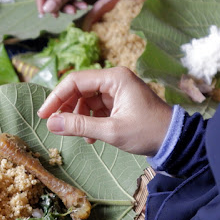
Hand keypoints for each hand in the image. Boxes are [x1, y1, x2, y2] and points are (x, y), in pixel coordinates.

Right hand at [37, 67, 172, 156]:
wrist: (175, 141)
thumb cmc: (148, 132)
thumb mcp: (111, 131)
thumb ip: (79, 126)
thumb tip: (51, 123)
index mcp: (114, 78)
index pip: (75, 81)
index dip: (56, 97)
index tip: (44, 114)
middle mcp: (114, 79)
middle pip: (79, 88)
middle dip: (66, 107)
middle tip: (55, 125)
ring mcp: (117, 90)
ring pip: (86, 99)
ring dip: (78, 116)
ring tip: (78, 134)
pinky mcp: (119, 102)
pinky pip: (96, 107)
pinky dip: (89, 120)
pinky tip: (90, 136)